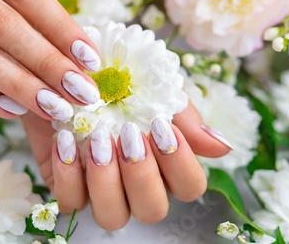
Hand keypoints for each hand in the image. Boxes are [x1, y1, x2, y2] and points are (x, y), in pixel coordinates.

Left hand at [22, 102, 230, 229]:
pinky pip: (69, 202)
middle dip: (141, 174)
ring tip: (97, 138)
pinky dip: (67, 174)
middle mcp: (137, 187)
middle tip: (128, 134)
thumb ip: (188, 121)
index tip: (162, 126)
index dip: (180, 164)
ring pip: (112, 216)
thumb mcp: (158, 93)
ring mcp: (102, 191)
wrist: (74, 71)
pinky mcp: (69, 187)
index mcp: (166, 166)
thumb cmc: (122, 83)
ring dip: (106, 179)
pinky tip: (65, 140)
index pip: (189, 187)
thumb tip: (222, 147)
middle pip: (152, 210)